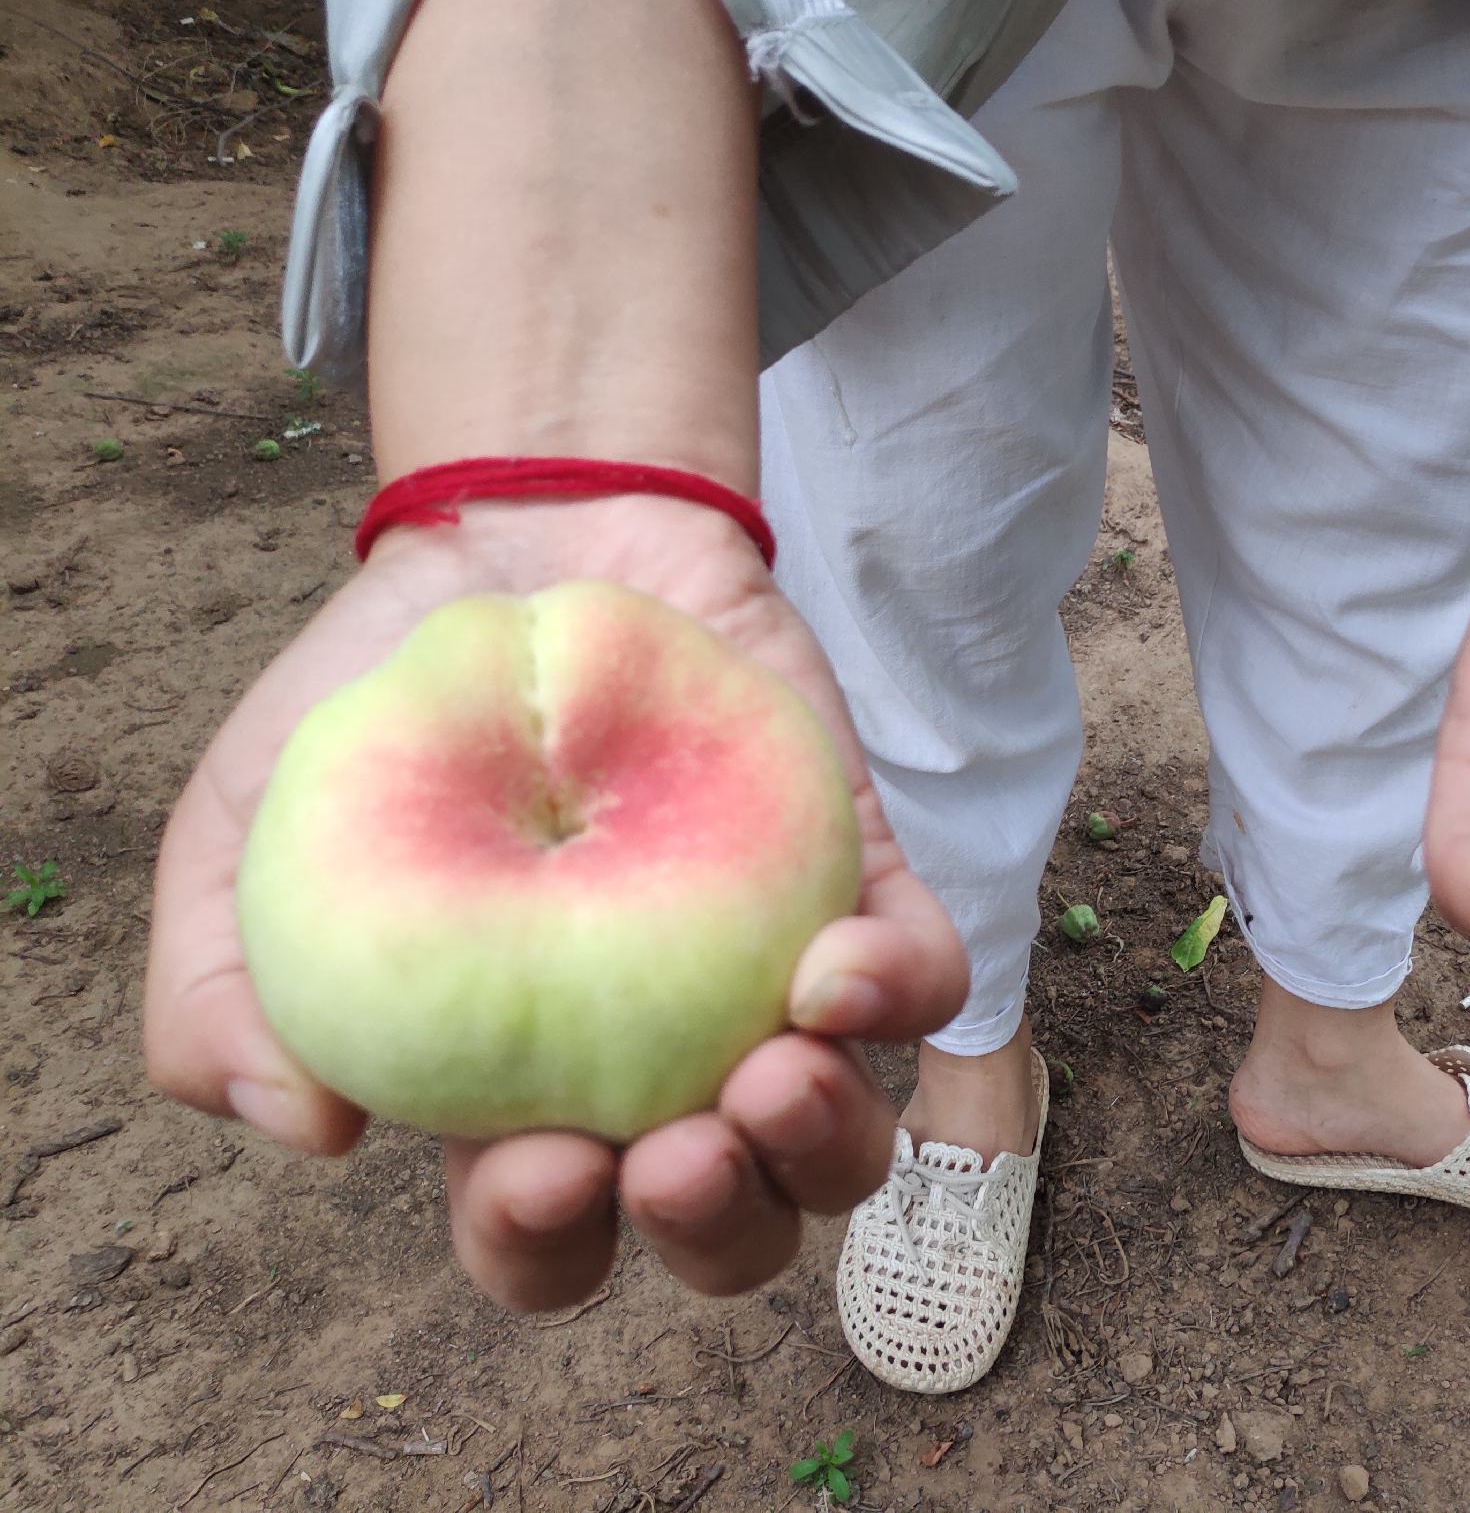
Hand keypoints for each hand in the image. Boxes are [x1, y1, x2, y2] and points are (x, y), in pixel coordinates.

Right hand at [144, 494, 965, 1307]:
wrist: (513, 545)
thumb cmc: (378, 717)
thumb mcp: (239, 842)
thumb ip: (217, 995)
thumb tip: (305, 1127)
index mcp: (520, 1095)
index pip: (549, 1238)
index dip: (547, 1249)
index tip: (530, 1170)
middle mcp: (664, 1064)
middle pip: (731, 1226)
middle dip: (718, 1228)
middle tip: (675, 1152)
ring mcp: (771, 978)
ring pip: (848, 1137)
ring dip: (826, 1146)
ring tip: (772, 1076)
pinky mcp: (859, 881)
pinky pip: (926, 979)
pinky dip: (901, 997)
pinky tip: (838, 964)